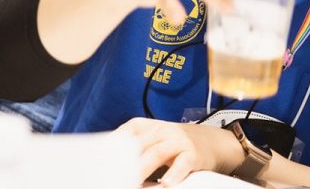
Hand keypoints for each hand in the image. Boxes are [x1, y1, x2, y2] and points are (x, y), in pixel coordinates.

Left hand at [114, 118, 244, 185]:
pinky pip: (182, 164)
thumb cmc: (173, 144)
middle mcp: (162, 130)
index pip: (125, 134)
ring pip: (156, 154)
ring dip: (142, 170)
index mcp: (147, 126)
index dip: (111, 148)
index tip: (98, 163)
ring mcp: (178, 141)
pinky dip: (174, 174)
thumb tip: (105, 164)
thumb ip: (132, 147)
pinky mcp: (192, 155)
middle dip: (124, 163)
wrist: (211, 142)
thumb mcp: (152, 139)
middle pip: (138, 146)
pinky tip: (166, 183)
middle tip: (111, 177)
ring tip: (132, 183)